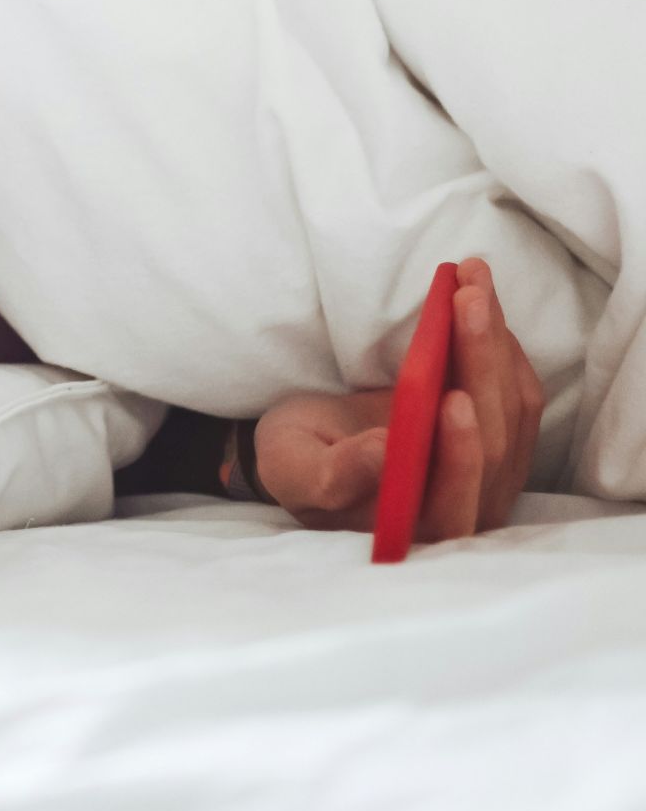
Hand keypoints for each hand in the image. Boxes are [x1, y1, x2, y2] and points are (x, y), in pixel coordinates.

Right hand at [253, 258, 544, 540]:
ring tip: (474, 280)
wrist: (316, 447)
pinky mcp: (499, 443)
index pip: (452, 499)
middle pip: (493, 445)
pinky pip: (519, 396)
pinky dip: (504, 345)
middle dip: (482, 365)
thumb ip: (332, 474)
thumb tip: (383, 451)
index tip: (453, 398)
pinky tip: (483, 302)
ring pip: (513, 413)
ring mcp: (489, 479)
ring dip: (496, 342)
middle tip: (466, 299)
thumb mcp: (292, 468)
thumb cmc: (297, 462)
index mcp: (409, 529)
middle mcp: (462, 513)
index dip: (459, 452)